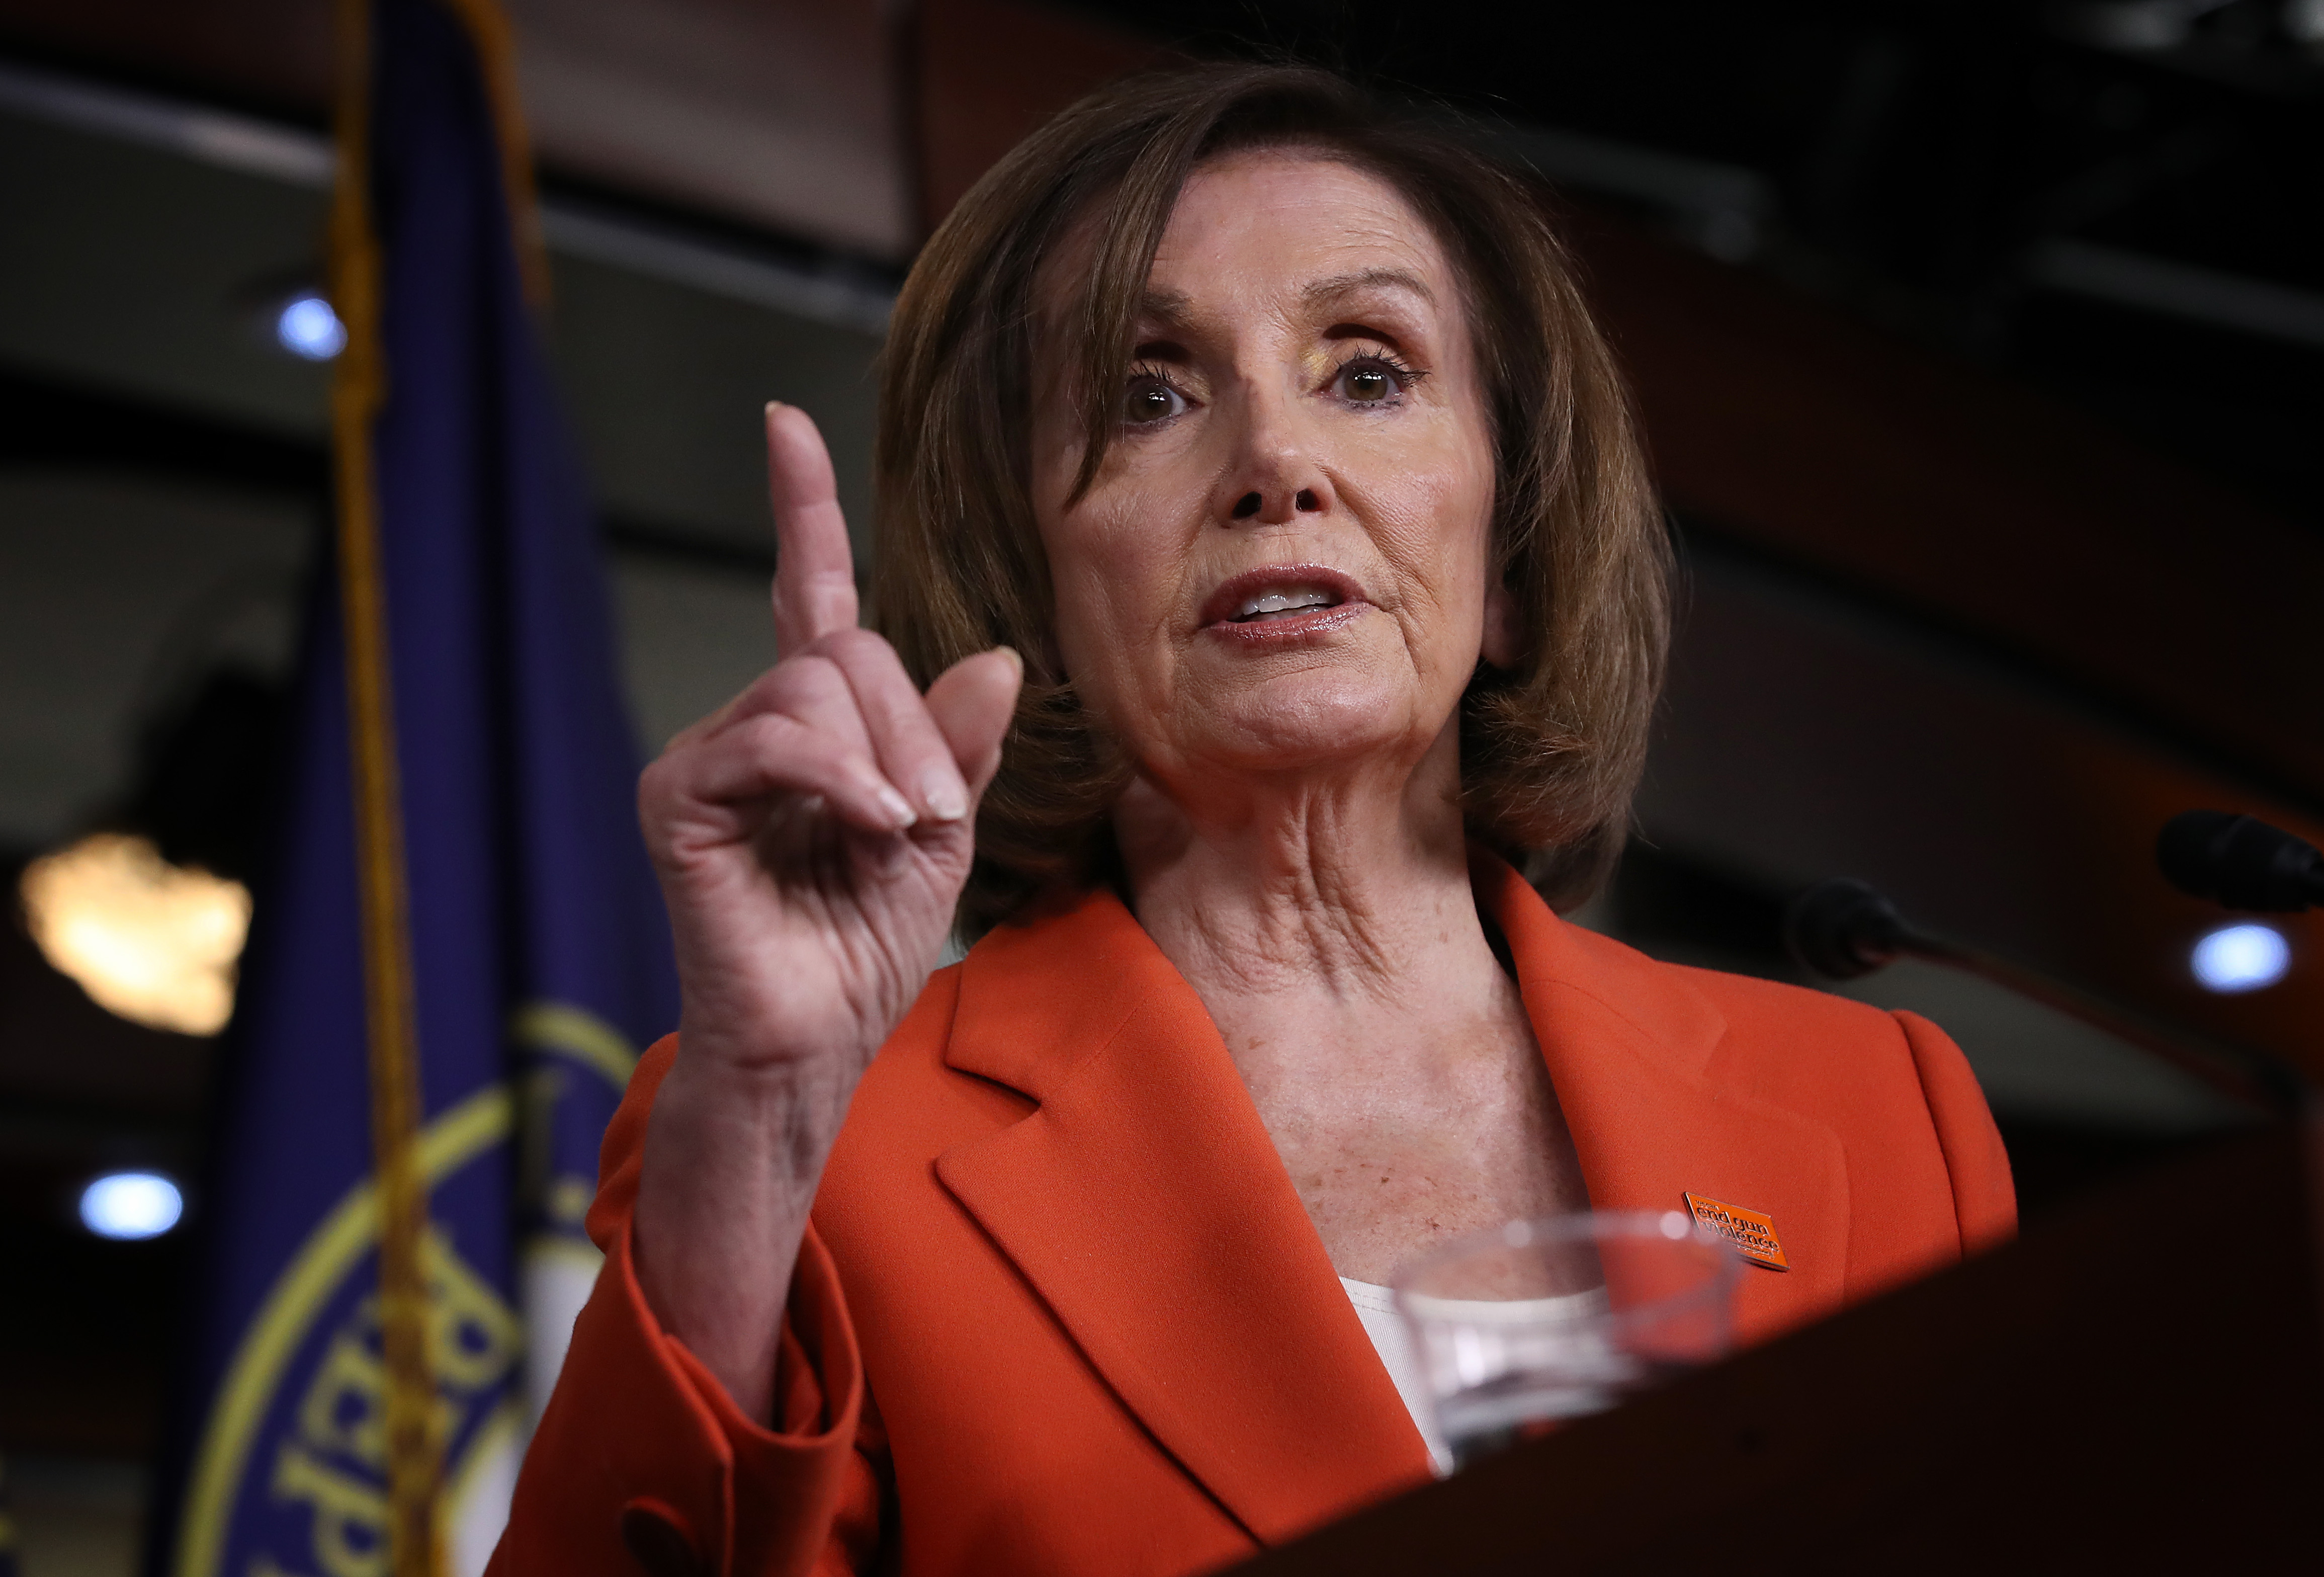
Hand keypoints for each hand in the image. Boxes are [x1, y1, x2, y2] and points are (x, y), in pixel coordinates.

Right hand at [639, 403, 1019, 1086]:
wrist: (813, 1045)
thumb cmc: (862, 949)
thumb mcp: (939, 836)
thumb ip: (957, 748)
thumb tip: (990, 655)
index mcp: (814, 727)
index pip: (806, 593)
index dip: (801, 507)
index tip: (785, 421)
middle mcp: (751, 726)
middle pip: (840, 647)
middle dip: (911, 727)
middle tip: (934, 814)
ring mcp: (705, 756)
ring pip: (810, 685)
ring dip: (881, 759)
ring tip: (897, 833)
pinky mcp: (676, 795)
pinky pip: (771, 737)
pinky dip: (836, 777)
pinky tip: (865, 827)